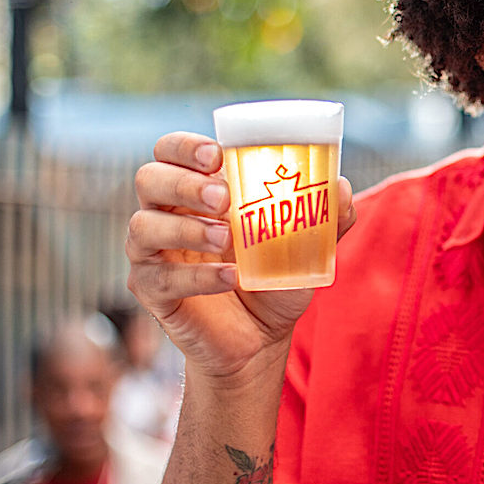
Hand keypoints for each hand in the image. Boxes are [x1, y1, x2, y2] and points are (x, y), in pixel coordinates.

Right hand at [126, 132, 355, 383]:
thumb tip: (341, 186)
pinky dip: (197, 276)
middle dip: (184, 183)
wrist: (261, 336)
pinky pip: (160, 277)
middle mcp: (166, 214)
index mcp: (196, 191)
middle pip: (149, 179)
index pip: (170, 151)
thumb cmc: (275, 277)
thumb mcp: (307, 245)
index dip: (185, 146)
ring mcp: (152, 253)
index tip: (218, 155)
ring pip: (142, 226)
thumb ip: (326, 215)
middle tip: (223, 198)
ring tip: (226, 239)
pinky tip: (229, 278)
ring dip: (187, 228)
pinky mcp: (152, 291)